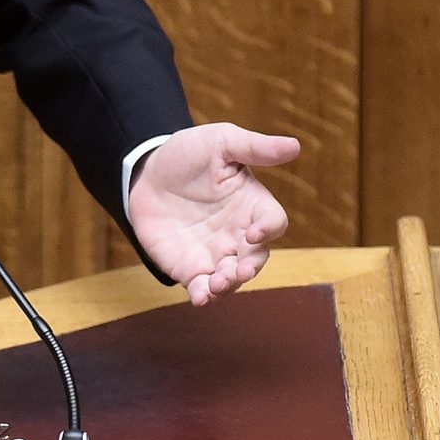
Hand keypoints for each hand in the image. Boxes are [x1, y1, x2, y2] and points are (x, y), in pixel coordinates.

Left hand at [127, 122, 297, 305]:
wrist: (145, 172)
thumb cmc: (188, 154)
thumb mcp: (220, 142)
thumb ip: (254, 147)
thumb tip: (294, 146)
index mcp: (252, 204)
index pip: (272, 222)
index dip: (268, 229)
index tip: (254, 231)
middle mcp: (239, 233)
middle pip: (256, 258)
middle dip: (250, 268)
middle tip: (239, 271)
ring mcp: (215, 253)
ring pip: (231, 278)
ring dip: (228, 285)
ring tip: (217, 284)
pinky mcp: (189, 266)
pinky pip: (201, 286)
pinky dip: (203, 295)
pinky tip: (200, 297)